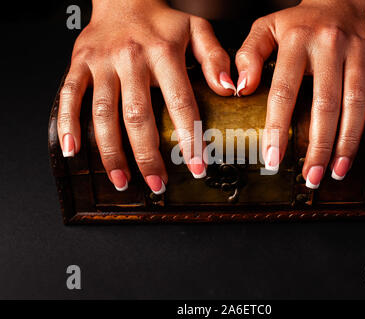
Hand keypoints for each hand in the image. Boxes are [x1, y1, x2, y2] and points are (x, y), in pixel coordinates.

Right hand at [57, 0, 233, 192]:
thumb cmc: (162, 20)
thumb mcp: (197, 29)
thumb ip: (215, 57)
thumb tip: (229, 89)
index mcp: (163, 52)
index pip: (180, 102)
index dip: (189, 138)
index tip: (197, 167)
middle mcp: (131, 57)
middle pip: (138, 116)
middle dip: (147, 155)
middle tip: (157, 183)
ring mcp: (101, 61)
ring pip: (103, 113)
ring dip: (111, 151)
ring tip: (122, 180)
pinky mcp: (79, 63)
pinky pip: (69, 95)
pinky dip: (68, 124)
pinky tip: (74, 150)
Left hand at [236, 0, 364, 187]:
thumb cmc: (301, 20)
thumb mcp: (266, 27)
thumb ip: (249, 55)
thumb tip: (240, 89)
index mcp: (296, 41)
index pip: (284, 91)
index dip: (278, 128)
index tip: (273, 159)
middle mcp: (329, 45)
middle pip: (325, 104)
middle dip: (318, 146)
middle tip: (311, 176)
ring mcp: (359, 50)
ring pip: (357, 102)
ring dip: (349, 141)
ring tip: (337, 170)